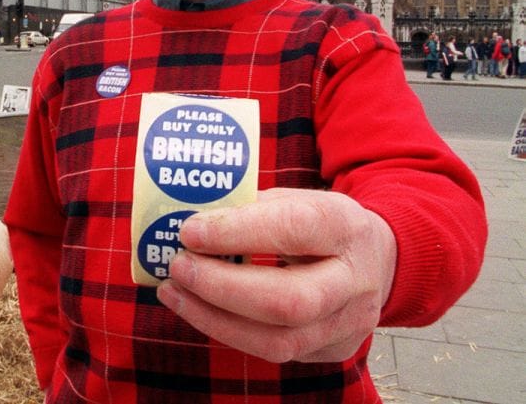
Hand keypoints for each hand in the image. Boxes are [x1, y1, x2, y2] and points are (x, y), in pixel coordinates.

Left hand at [156, 187, 396, 362]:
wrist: (375, 258)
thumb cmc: (318, 223)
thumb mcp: (295, 199)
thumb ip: (249, 209)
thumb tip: (190, 224)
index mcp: (345, 226)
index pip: (293, 230)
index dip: (237, 232)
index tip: (189, 231)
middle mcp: (356, 281)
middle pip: (290, 300)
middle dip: (222, 287)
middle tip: (178, 267)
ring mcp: (349, 324)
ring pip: (279, 340)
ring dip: (214, 318)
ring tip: (174, 292)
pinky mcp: (333, 351)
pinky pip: (274, 351)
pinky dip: (227, 330)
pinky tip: (197, 308)